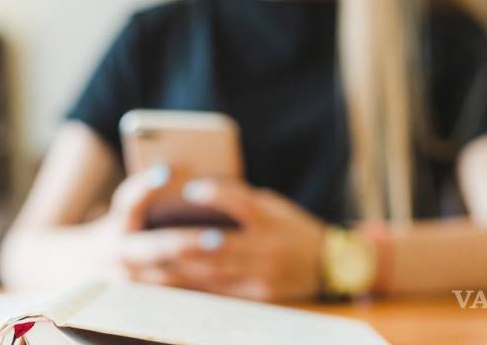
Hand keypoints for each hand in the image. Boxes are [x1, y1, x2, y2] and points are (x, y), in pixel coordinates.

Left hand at [114, 177, 325, 301]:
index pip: (242, 203)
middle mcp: (268, 249)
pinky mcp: (260, 296)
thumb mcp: (272, 206)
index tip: (191, 190)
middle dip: (184, 241)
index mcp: (271, 221)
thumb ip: (240, 200)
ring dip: (182, 267)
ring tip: (154, 260)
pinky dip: (197, 284)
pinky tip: (175, 280)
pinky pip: (221, 291)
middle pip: (219, 245)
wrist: (333, 264)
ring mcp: (263, 276)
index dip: (216, 195)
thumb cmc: (293, 227)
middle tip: (153, 236)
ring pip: (214, 272)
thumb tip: (199, 192)